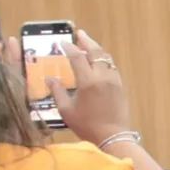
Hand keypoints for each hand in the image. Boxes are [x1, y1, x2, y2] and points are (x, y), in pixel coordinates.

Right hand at [48, 29, 133, 146]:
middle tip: (79, 34)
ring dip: (97, 49)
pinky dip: (104, 60)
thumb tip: (49, 78)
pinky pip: (112, 67)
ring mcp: (114, 80)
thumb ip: (57, 92)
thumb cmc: (87, 125)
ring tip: (89, 44)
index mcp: (88, 81)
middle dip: (86, 41)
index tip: (62, 43)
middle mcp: (103, 77)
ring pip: (106, 58)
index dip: (69, 48)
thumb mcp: (67, 110)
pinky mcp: (121, 86)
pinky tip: (99, 61)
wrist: (114, 136)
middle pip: (95, 52)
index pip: (77, 57)